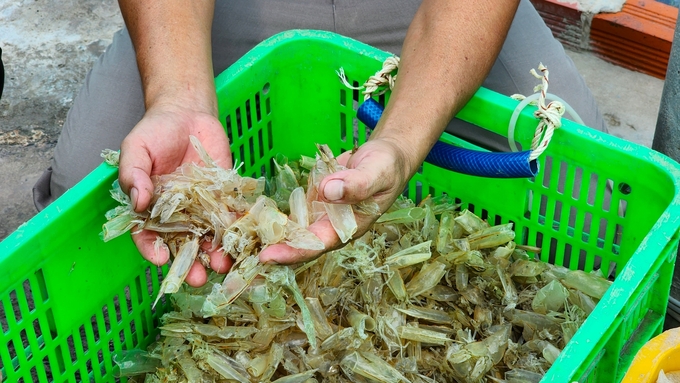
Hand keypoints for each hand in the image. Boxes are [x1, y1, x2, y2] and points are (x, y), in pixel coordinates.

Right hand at [118, 102, 232, 285]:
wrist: (187, 113)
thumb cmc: (155, 131)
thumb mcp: (136, 149)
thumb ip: (133, 174)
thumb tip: (137, 202)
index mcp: (150, 208)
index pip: (148, 236)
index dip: (152, 250)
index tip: (161, 260)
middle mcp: (176, 214)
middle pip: (181, 245)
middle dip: (189, 264)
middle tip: (197, 278)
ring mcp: (202, 208)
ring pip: (208, 238)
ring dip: (216, 254)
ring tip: (222, 266)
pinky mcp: (224, 197)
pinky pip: (231, 217)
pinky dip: (238, 231)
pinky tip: (245, 242)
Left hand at [259, 138, 411, 264]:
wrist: (384, 159)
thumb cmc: (386, 168)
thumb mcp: (377, 172)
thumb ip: (357, 184)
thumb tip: (329, 191)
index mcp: (349, 227)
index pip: (318, 245)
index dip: (293, 252)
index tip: (269, 256)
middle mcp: (332, 228)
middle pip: (300, 247)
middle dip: (274, 254)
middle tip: (244, 258)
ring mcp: (321, 218)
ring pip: (292, 236)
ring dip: (269, 240)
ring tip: (239, 246)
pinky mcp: (313, 206)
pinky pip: (291, 218)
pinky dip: (273, 220)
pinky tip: (251, 221)